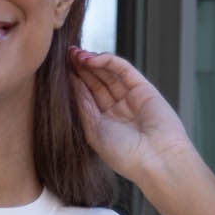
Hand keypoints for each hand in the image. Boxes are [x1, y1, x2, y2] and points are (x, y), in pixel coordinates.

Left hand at [69, 48, 204, 203]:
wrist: (155, 160)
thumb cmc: (125, 155)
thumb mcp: (94, 131)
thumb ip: (84, 106)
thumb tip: (72, 84)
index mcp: (105, 122)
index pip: (87, 96)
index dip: (74, 82)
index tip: (58, 70)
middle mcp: (118, 108)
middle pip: (96, 82)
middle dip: (81, 68)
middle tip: (65, 55)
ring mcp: (131, 97)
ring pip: (108, 73)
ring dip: (92, 62)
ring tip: (74, 54)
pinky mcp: (144, 88)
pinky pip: (124, 69)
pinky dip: (108, 61)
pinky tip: (91, 59)